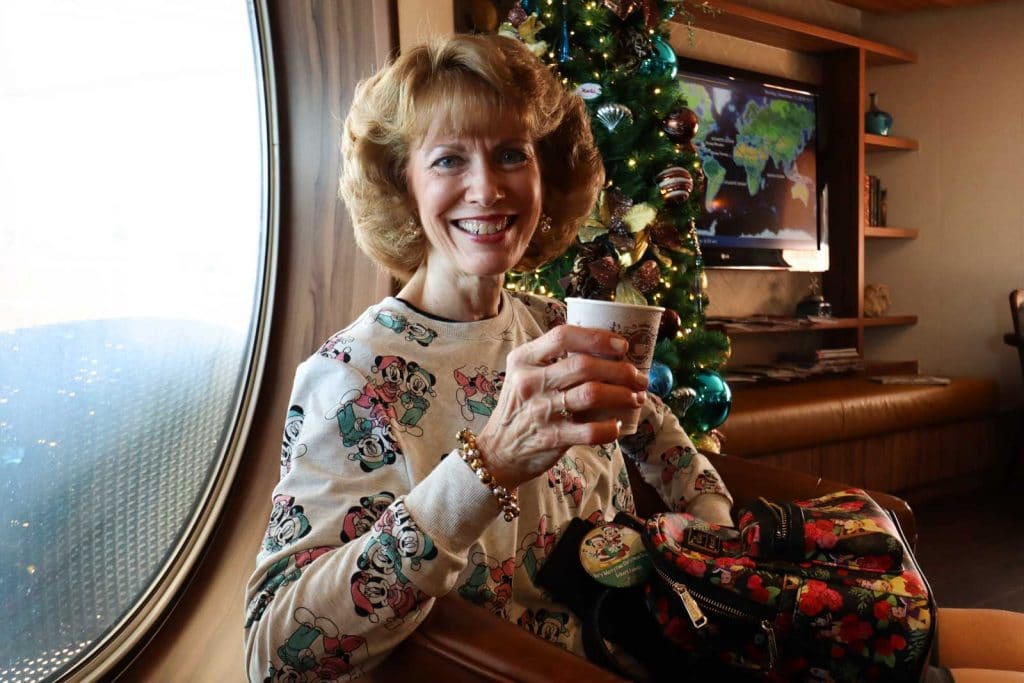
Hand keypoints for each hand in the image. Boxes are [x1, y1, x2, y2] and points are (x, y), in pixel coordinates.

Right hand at [475, 325, 648, 489]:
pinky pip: (590, 431)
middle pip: (584, 366)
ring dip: (622, 395)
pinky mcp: (550, 438)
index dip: (597, 338)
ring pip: (592, 395)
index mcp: (524, 359)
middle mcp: (530, 382)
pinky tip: (618, 425)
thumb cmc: (520, 408)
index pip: (563, 336)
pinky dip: (610, 428)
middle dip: (620, 370)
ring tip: (636, 397)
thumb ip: (552, 359)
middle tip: (639, 377)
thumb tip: (604, 348)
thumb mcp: (524, 375)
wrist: (498, 451)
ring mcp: (539, 411)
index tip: (622, 346)